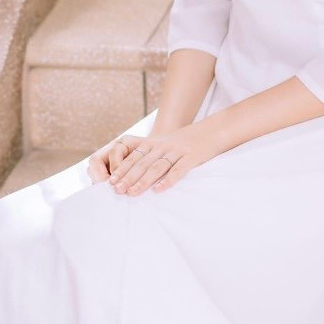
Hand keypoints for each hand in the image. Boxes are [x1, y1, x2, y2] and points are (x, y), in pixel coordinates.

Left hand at [89, 123, 224, 195]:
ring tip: (132, 193)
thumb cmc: (185, 143)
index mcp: (155, 143)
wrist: (212, 131)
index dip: (122, 169)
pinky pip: (178, 170)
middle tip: (117, 190)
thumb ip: (150, 155)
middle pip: (142, 163)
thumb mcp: (165, 144)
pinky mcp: (191, 157)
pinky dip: (168, 180)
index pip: (134, 157)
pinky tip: (159, 190)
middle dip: (128, 177)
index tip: (111, 182)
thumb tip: (133, 174)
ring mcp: (177, 151)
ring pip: (156, 167)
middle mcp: (163, 146)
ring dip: (143, 181)